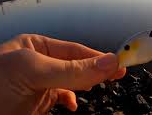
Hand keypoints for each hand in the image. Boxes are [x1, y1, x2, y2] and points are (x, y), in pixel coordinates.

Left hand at [0, 34, 125, 113]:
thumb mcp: (32, 71)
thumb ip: (72, 69)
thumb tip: (108, 62)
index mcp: (35, 46)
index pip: (75, 50)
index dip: (97, 56)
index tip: (118, 63)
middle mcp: (39, 62)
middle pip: (76, 64)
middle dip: (96, 70)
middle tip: (119, 74)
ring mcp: (39, 82)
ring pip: (72, 82)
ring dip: (85, 85)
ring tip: (101, 85)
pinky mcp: (38, 101)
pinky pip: (61, 97)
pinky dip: (70, 100)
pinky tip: (72, 105)